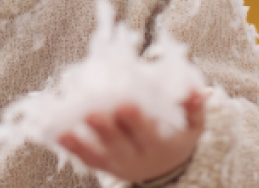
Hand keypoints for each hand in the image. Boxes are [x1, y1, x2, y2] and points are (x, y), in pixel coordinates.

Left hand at [59, 90, 206, 182]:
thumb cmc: (178, 135)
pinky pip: (87, 159)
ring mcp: (119, 164)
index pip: (147, 132)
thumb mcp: (193, 124)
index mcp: (161, 145)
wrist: (167, 167)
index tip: (125, 103)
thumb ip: (194, 107)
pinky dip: (72, 147)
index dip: (136, 119)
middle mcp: (139, 158)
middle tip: (90, 112)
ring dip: (80, 141)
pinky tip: (57, 133)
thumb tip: (201, 91)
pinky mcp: (105, 166)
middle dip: (105, 129)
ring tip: (64, 127)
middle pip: (119, 144)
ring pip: (98, 154)